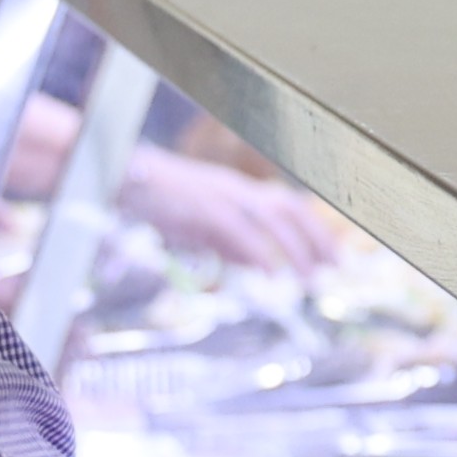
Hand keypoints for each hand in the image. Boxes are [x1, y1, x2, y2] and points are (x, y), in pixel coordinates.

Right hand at [120, 146, 344, 273]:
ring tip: (311, 279)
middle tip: (336, 266)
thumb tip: (261, 265)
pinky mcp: (202, 206)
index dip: (315, 230)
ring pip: (272, 218)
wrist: (119, 178)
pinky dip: (258, 252)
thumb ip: (231, 244)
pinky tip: (271, 273)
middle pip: (289, 207)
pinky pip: (238, 229)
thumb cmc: (156, 202)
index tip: (334, 256)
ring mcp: (219, 194)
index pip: (287, 206)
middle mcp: (234, 188)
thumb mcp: (200, 226)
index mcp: (236, 191)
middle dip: (317, 236)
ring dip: (296, 249)